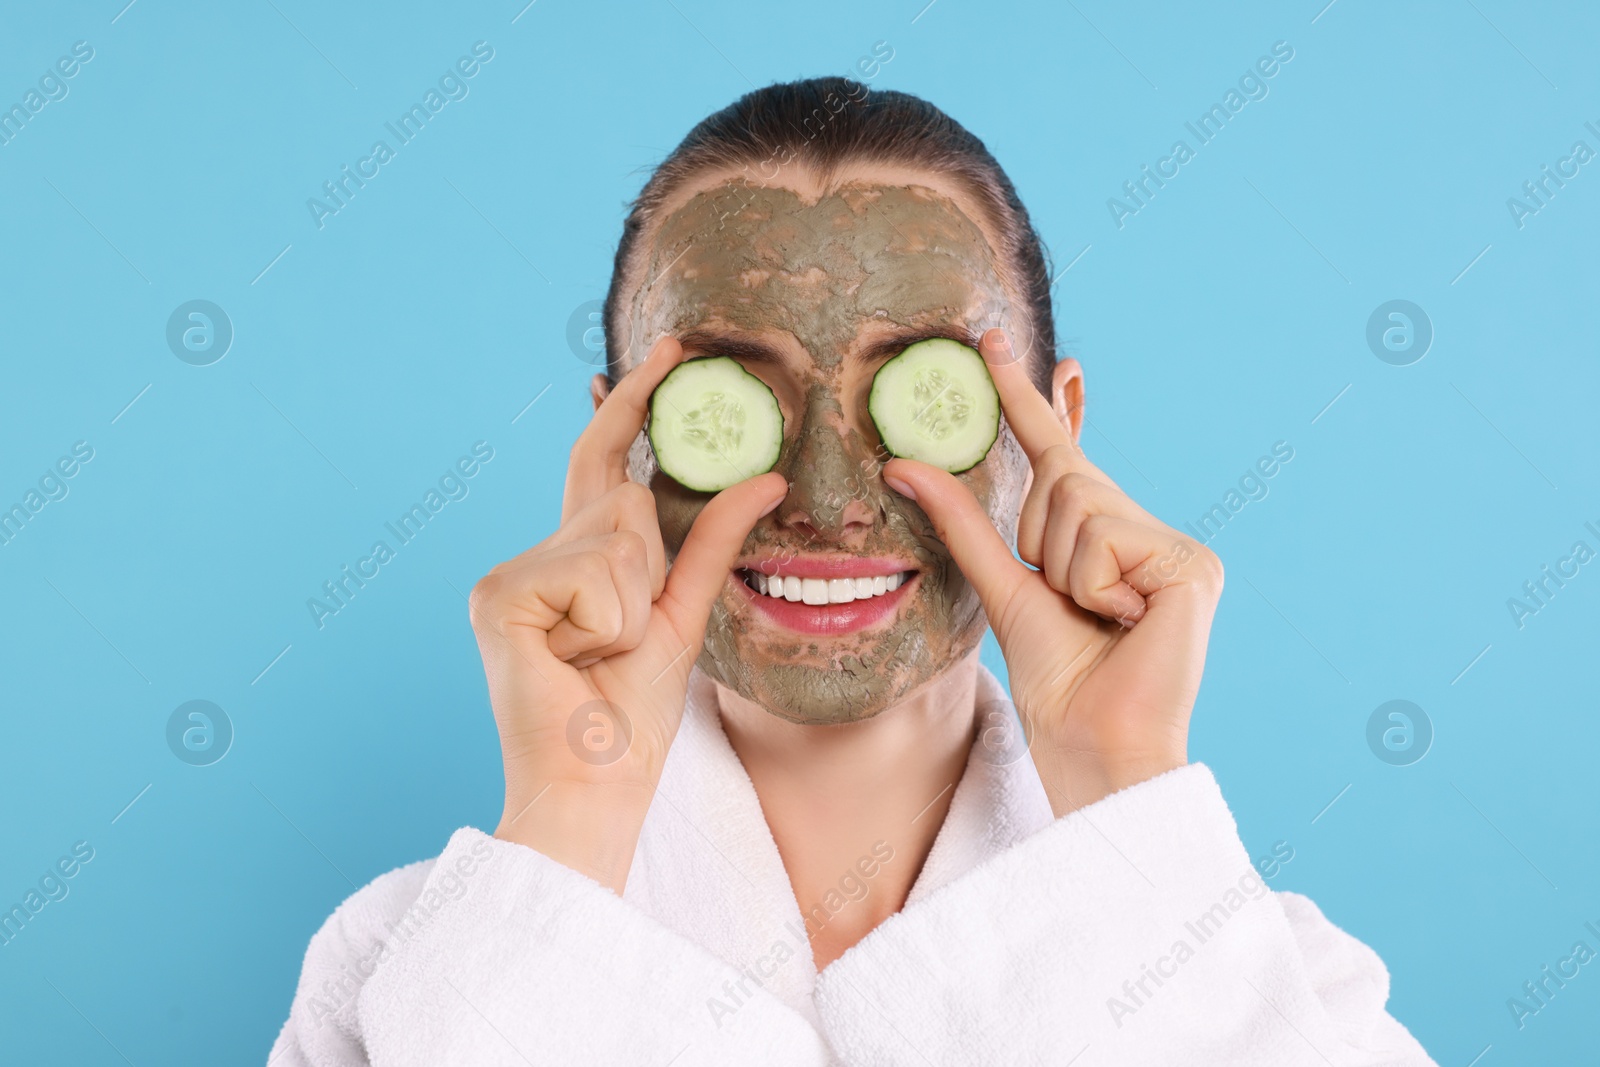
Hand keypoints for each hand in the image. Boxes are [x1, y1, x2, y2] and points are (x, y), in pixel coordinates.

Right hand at [469, 335, 785, 890]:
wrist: (592, 788)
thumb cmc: (630, 718)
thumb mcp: (684, 616)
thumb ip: (713, 542)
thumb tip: (766, 474)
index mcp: (573, 560)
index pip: (606, 463)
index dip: (634, 405)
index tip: (670, 348)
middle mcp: (534, 555)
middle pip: (623, 500)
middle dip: (647, 570)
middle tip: (617, 644)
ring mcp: (508, 572)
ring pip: (618, 537)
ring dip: (632, 607)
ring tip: (597, 659)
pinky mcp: (499, 593)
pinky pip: (597, 574)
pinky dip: (609, 623)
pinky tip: (576, 662)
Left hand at [882, 329, 1222, 816]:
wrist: (1094, 744)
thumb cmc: (1055, 679)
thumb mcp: (1000, 586)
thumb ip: (961, 521)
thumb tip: (902, 461)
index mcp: (1105, 539)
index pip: (1066, 455)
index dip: (1043, 401)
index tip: (1017, 344)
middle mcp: (1148, 533)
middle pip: (1063, 477)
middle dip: (1039, 536)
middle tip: (1072, 604)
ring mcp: (1176, 547)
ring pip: (1079, 502)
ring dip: (1063, 569)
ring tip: (1097, 621)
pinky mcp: (1193, 564)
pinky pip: (1103, 536)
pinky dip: (1092, 585)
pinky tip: (1125, 625)